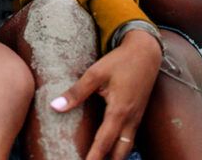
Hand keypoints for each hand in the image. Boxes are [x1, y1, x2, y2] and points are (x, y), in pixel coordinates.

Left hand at [50, 29, 161, 159]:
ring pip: (126, 146)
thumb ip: (76, 92)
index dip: (94, 157)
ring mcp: (136, 118)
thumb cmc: (120, 62)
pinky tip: (110, 150)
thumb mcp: (95, 73)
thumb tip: (56, 106)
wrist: (146, 53)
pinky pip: (129, 138)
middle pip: (120, 151)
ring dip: (114, 157)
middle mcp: (131, 119)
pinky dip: (119, 147)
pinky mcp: (138, 115)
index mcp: (119, 110)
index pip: (104, 141)